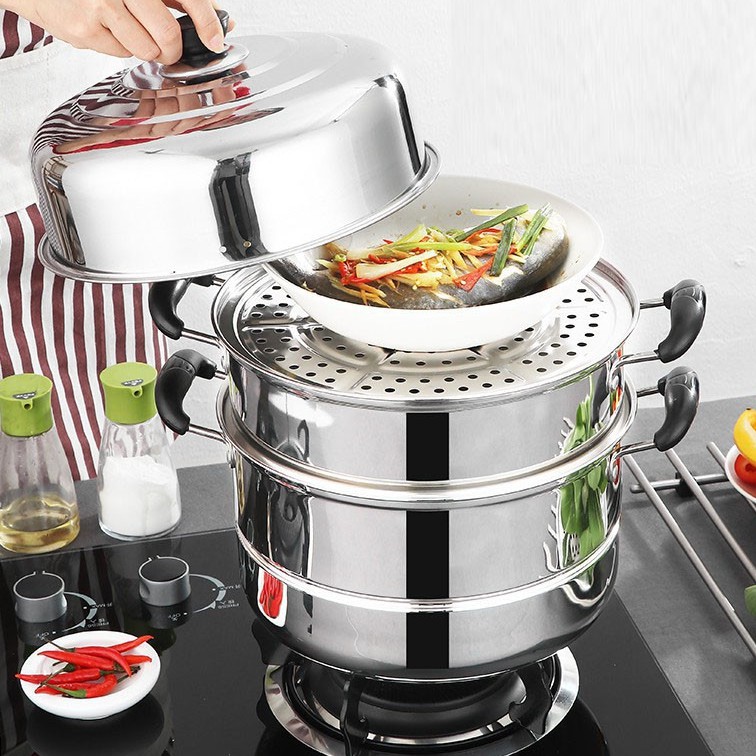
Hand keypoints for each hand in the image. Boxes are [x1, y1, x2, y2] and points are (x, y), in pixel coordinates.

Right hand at [3, 0, 228, 62]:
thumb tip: (219, 21)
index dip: (207, 23)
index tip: (215, 41)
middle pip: (168, 34)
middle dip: (173, 50)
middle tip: (168, 48)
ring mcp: (101, 5)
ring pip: (146, 50)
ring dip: (146, 49)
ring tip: (130, 30)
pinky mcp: (85, 30)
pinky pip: (120, 54)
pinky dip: (120, 47)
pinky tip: (106, 28)